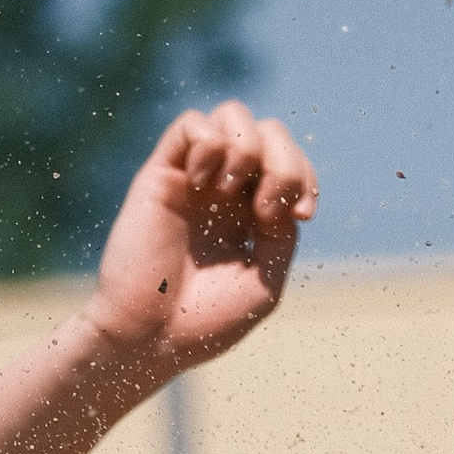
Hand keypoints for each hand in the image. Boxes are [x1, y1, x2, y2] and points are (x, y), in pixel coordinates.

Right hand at [84, 104, 317, 373]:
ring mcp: (192, 179)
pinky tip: (205, 182)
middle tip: (267, 209)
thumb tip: (280, 195)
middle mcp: (223, 190)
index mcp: (251, 213)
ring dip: (247, 146)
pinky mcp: (159, 175)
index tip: (301, 216)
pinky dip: (209, 141)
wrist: (148, 338)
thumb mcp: (264, 281)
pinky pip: (190, 124)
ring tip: (231, 190)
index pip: (289, 162)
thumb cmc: (202, 323)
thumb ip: (281, 234)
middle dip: (284, 161)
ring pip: (232, 115)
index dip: (305, 177)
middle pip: (268, 131)